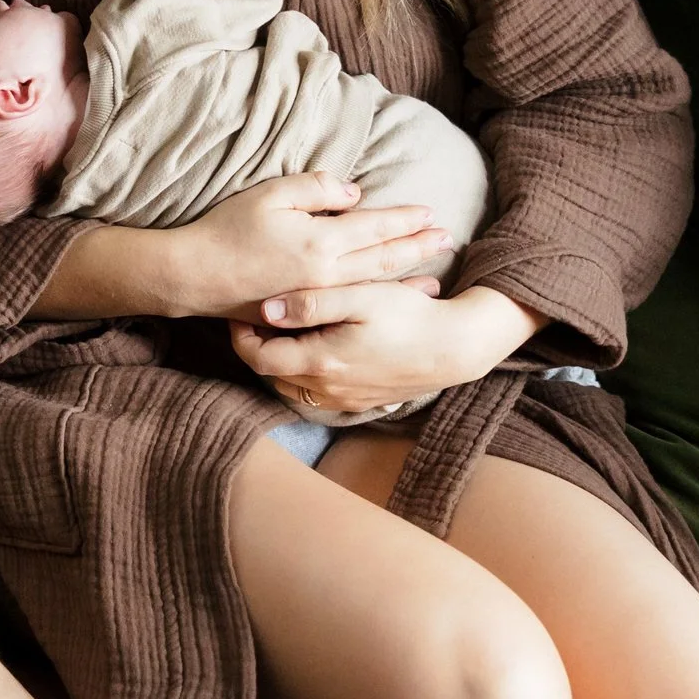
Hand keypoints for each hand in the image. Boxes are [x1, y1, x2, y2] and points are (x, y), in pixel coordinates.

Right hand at [165, 172, 451, 319]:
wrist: (195, 276)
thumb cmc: (228, 230)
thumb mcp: (271, 194)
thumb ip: (316, 188)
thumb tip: (355, 194)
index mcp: (321, 241)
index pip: (375, 226)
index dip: (404, 219)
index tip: (430, 214)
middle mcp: (327, 274)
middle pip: (384, 259)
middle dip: (417, 248)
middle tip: (447, 241)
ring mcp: (316, 298)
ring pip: (374, 287)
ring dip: (406, 279)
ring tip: (434, 277)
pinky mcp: (304, 313)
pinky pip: (352, 308)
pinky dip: (378, 302)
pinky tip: (390, 302)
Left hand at [231, 283, 542, 410]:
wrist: (456, 348)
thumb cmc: (409, 317)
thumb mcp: (360, 298)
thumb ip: (311, 303)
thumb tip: (266, 308)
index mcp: (320, 363)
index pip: (258, 357)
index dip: (241, 334)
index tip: (242, 311)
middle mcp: (326, 389)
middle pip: (272, 372)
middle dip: (259, 344)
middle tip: (257, 315)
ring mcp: (343, 399)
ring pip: (291, 384)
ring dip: (281, 358)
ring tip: (284, 327)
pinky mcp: (360, 401)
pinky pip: (316, 391)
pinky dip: (305, 370)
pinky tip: (315, 345)